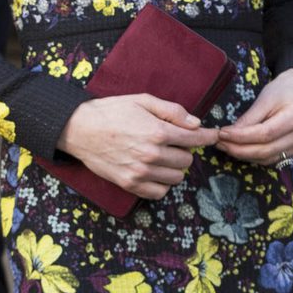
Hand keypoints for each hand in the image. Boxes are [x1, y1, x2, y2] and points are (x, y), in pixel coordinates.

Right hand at [58, 94, 216, 199]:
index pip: (195, 139)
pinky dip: (162, 184)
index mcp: (157, 131)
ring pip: (176, 177)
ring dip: (175, 167)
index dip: (207, 136)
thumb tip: (196, 123)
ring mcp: (141, 172)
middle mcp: (151, 154)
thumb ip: (172, 111)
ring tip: (163, 157)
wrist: (79, 129)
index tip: (212, 136)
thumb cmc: (111, 111)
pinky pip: (159, 192)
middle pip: (187, 160)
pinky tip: (156, 172)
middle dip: (185, 150)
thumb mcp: (142, 100)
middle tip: (174, 143)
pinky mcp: (130, 184)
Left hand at [216, 68, 292, 162]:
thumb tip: (229, 135)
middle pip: (266, 150)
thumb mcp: (265, 97)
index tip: (222, 134)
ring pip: (268, 158)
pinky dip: (255, 156)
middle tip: (220, 143)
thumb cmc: (285, 89)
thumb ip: (249, 118)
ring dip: (245, 155)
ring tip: (227, 146)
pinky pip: (273, 158)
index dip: (241, 137)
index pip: (265, 134)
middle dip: (239, 149)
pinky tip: (241, 150)